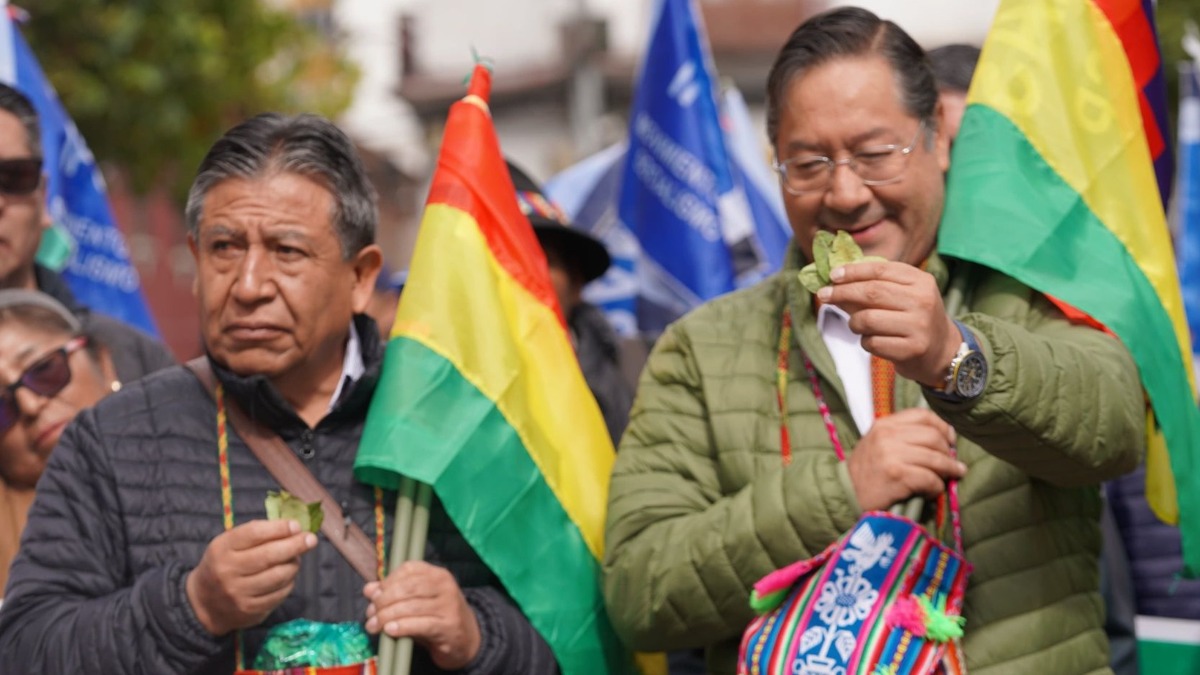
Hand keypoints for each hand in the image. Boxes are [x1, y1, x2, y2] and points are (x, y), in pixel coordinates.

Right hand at [185, 519, 317, 635]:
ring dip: (293, 564)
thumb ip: (256, 533)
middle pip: (269, 555)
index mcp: (222, 549)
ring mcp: (239, 593)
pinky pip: (279, 593)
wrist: (203, 603)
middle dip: (295, 545)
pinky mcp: (250, 610)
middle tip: (311, 539)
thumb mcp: (229, 544)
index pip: (254, 534)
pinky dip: (289, 582)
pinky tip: (288, 575)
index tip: (296, 525)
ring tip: (296, 558)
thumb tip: (293, 526)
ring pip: (278, 576)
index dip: (279, 528)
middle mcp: (228, 571)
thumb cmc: (224, 564)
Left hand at [364, 561, 481, 670]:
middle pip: (408, 588)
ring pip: (412, 607)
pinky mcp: (448, 626)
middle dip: (384, 600)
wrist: (466, 638)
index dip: (388, 581)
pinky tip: (390, 630)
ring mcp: (449, 606)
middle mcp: (445, 586)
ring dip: (388, 616)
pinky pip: (421, 624)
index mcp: (437, 574)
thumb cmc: (436, 616)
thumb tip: (369, 589)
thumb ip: (392, 593)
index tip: (374, 595)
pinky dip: (402, 627)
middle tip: (371, 614)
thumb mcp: (415, 601)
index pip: (409, 569)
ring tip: (375, 625)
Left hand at [818, 261, 960, 387]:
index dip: (853, 272)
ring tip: (857, 325)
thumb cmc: (913, 317)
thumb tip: (834, 281)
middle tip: (823, 295)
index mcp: (921, 281)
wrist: (941, 350)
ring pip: (867, 319)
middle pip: (871, 292)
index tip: (832, 276)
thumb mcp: (903, 295)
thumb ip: (874, 285)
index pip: (880, 270)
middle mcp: (922, 301)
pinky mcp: (911, 349)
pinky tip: (874, 340)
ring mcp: (919, 326)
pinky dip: (865, 341)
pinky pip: (872, 342)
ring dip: (853, 323)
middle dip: (842, 293)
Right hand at [846, 408, 966, 510]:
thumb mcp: (878, 443)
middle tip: (952, 464)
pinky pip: (929, 478)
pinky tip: (932, 491)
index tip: (950, 440)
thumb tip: (940, 439)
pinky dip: (936, 487)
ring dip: (948, 470)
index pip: (923, 415)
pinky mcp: (897, 476)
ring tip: (952, 476)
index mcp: (885, 424)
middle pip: (933, 437)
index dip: (943, 427)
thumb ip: (902, 435)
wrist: (846, 493)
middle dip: (948, 452)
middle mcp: (888, 436)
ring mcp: (892, 455)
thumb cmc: (866, 471)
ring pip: (935, 459)